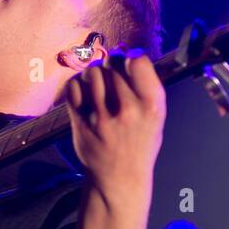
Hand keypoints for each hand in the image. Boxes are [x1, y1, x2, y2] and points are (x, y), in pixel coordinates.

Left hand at [62, 48, 166, 213]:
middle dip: (110, 66)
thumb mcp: (156, 115)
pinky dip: (77, 85)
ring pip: (91, 73)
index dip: (130, 59)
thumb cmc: (139, 140)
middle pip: (112, 64)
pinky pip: (73, 87)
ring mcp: (102, 119)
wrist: (119, 177)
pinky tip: (84, 94)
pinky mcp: (81, 124)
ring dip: (93, 74)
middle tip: (111, 79)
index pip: (137, 61)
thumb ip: (146, 85)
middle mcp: (128, 112)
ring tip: (98, 86)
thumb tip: (127, 51)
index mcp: (152, 107)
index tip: (128, 66)